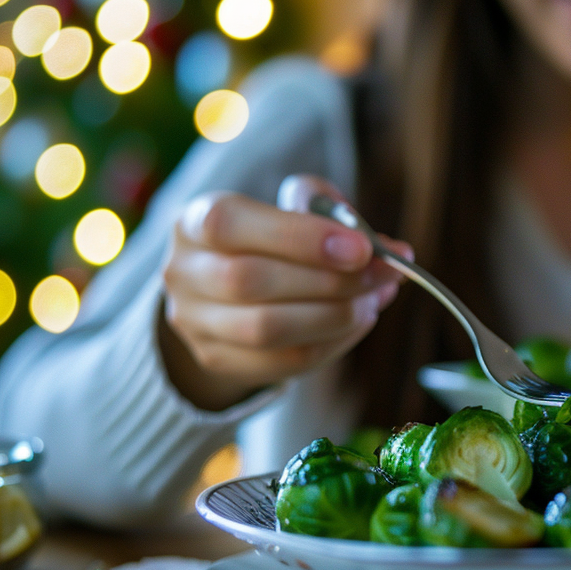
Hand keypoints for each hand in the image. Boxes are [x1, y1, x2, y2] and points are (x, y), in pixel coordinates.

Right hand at [159, 177, 408, 409]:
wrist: (224, 291)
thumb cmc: (268, 240)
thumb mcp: (290, 208)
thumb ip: (330, 213)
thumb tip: (387, 249)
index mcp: (194, 221)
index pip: (231, 224)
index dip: (298, 237)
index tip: (360, 247)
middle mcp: (183, 273)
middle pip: (250, 281)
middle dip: (329, 279)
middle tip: (382, 275)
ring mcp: (195, 323)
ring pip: (267, 329)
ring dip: (335, 316)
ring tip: (373, 300)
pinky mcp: (218, 360)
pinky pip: (283, 361)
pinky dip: (332, 344)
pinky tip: (358, 322)